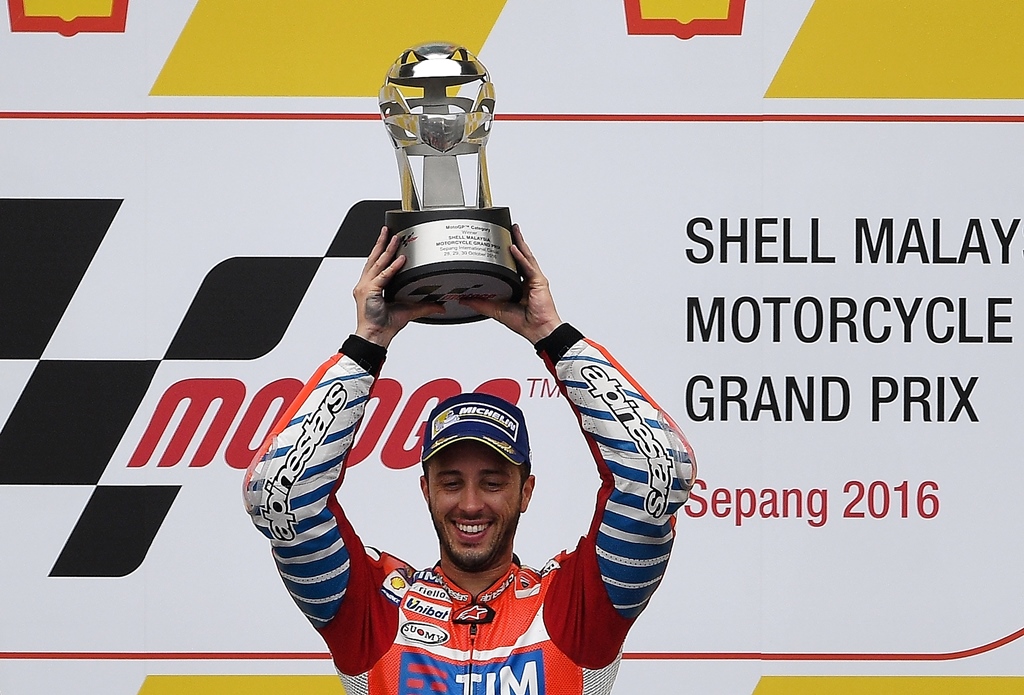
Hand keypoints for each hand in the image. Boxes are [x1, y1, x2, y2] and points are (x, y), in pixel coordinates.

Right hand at [353, 227, 443, 346]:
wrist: (376, 336)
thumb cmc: (385, 324)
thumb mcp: (410, 311)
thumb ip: (426, 306)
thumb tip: (440, 306)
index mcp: (372, 286)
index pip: (377, 264)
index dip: (383, 251)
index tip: (389, 240)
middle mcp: (367, 284)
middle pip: (374, 258)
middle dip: (381, 243)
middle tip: (388, 231)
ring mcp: (366, 287)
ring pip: (378, 263)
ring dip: (387, 249)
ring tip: (395, 238)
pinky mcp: (369, 292)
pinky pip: (383, 276)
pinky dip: (392, 267)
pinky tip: (401, 259)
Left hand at [462, 225, 562, 343]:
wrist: (538, 330)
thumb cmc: (525, 322)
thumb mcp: (496, 310)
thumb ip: (481, 303)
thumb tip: (465, 300)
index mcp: (520, 285)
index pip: (513, 265)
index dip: (507, 254)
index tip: (499, 244)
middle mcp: (528, 280)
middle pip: (521, 256)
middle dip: (515, 241)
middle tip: (507, 229)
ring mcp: (535, 279)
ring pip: (526, 256)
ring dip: (519, 242)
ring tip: (513, 231)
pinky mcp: (539, 281)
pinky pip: (528, 266)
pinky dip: (520, 257)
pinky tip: (514, 248)